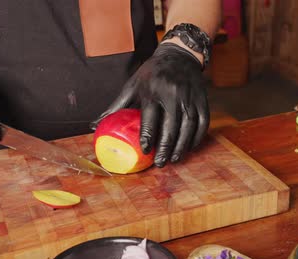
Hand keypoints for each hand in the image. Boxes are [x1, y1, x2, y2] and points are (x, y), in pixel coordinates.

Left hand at [92, 43, 208, 167]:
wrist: (179, 55)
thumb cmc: (151, 74)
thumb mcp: (132, 85)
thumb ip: (116, 106)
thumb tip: (94, 125)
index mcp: (153, 90)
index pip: (150, 118)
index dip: (147, 136)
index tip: (144, 150)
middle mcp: (173, 94)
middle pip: (171, 126)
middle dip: (165, 147)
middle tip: (160, 163)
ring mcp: (190, 97)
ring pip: (188, 126)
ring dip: (181, 146)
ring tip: (173, 159)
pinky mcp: (202, 99)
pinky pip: (203, 122)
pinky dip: (197, 138)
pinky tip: (188, 148)